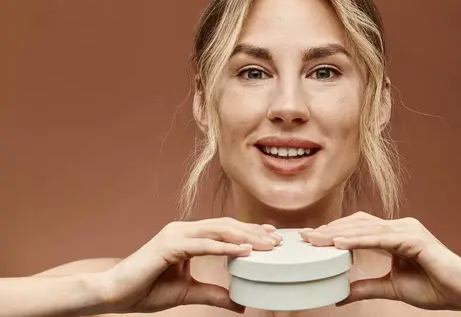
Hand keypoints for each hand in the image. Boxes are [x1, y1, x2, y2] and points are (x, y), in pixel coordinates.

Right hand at [95, 218, 281, 313]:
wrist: (115, 294)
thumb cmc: (147, 290)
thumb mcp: (188, 292)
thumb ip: (214, 293)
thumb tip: (239, 303)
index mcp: (189, 236)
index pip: (225, 229)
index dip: (249, 231)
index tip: (271, 236)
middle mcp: (184, 229)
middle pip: (226, 226)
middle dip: (253, 232)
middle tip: (277, 240)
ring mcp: (176, 234)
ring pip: (218, 230)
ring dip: (245, 237)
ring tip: (267, 245)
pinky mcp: (169, 245)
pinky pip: (203, 245)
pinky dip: (226, 247)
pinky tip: (244, 252)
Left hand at [301, 212, 460, 310]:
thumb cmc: (435, 288)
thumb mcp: (391, 288)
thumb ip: (366, 286)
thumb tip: (341, 293)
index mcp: (394, 235)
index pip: (358, 228)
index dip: (334, 232)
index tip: (311, 240)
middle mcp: (400, 226)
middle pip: (357, 223)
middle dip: (331, 230)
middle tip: (306, 237)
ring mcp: (408, 229)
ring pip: (366, 228)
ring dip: (339, 234)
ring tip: (317, 240)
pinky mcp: (415, 238)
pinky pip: (381, 238)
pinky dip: (359, 240)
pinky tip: (340, 244)